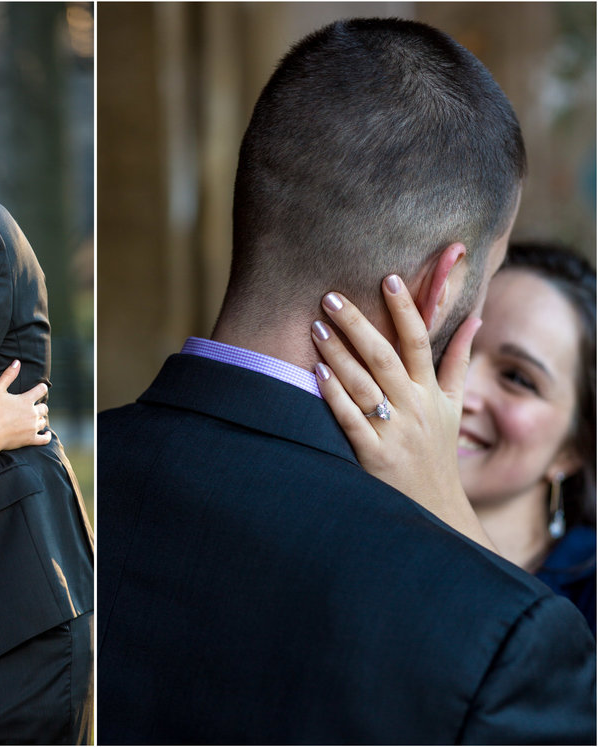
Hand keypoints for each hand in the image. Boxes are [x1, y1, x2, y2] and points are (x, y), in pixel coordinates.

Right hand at [0, 360, 52, 452]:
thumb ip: (8, 375)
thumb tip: (17, 362)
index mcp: (26, 400)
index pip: (41, 390)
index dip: (41, 388)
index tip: (39, 388)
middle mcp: (33, 413)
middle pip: (44, 407)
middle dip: (40, 405)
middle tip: (34, 406)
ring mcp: (32, 427)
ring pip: (43, 421)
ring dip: (40, 418)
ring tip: (35, 418)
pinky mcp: (30, 440)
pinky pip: (44, 439)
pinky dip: (46, 436)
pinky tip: (46, 434)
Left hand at [309, 275, 495, 550]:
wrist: (433, 507)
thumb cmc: (436, 450)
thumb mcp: (452, 405)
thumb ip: (457, 361)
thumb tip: (474, 318)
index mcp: (431, 391)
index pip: (419, 342)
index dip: (405, 309)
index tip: (388, 278)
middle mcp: (414, 407)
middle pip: (384, 357)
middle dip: (358, 324)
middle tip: (331, 296)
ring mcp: (394, 431)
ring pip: (364, 385)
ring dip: (338, 354)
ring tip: (316, 327)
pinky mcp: (373, 454)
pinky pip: (351, 420)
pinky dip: (334, 396)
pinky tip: (316, 373)